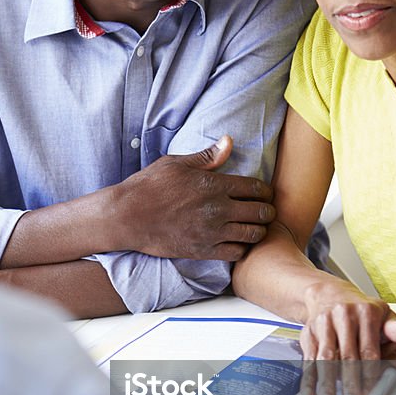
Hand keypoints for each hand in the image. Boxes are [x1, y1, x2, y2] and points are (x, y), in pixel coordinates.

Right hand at [115, 135, 275, 260]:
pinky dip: (242, 248)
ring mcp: (212, 232)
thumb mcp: (177, 163)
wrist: (128, 216)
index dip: (266, 191)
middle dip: (267, 211)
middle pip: (261, 212)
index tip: (265, 194)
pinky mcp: (203, 251)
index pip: (256, 188)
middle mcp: (218, 208)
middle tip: (265, 212)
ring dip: (258, 231)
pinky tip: (237, 242)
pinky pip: (236, 253)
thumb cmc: (149, 186)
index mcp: (214, 184)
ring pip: (253, 235)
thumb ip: (207, 156)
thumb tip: (229, 141)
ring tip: (254, 227)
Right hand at [299, 279, 395, 394]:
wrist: (328, 294)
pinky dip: (308, 378)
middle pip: (347, 357)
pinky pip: (308, 358)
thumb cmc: (360, 310)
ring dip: (327, 385)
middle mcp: (343, 316)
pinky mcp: (308, 332)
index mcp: (366, 313)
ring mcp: (323, 324)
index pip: (369, 350)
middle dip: (349, 385)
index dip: (369, 375)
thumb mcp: (382, 315)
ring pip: (325, 359)